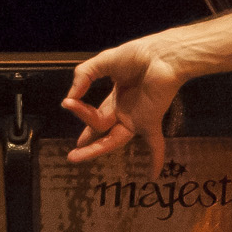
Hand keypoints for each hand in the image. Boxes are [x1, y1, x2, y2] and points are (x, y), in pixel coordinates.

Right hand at [62, 38, 184, 177]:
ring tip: (76, 156)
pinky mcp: (149, 122)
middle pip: (102, 131)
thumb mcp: (104, 62)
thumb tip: (69, 97)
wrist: (163, 56)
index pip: (95, 114)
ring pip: (113, 140)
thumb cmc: (137, 55)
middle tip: (72, 156)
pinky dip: (155, 160)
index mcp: (116, 98)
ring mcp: (137, 119)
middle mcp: (125, 111)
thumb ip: (84, 75)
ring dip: (96, 149)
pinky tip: (152, 177)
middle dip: (87, 143)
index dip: (81, 115)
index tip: (68, 105)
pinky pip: (154, 145)